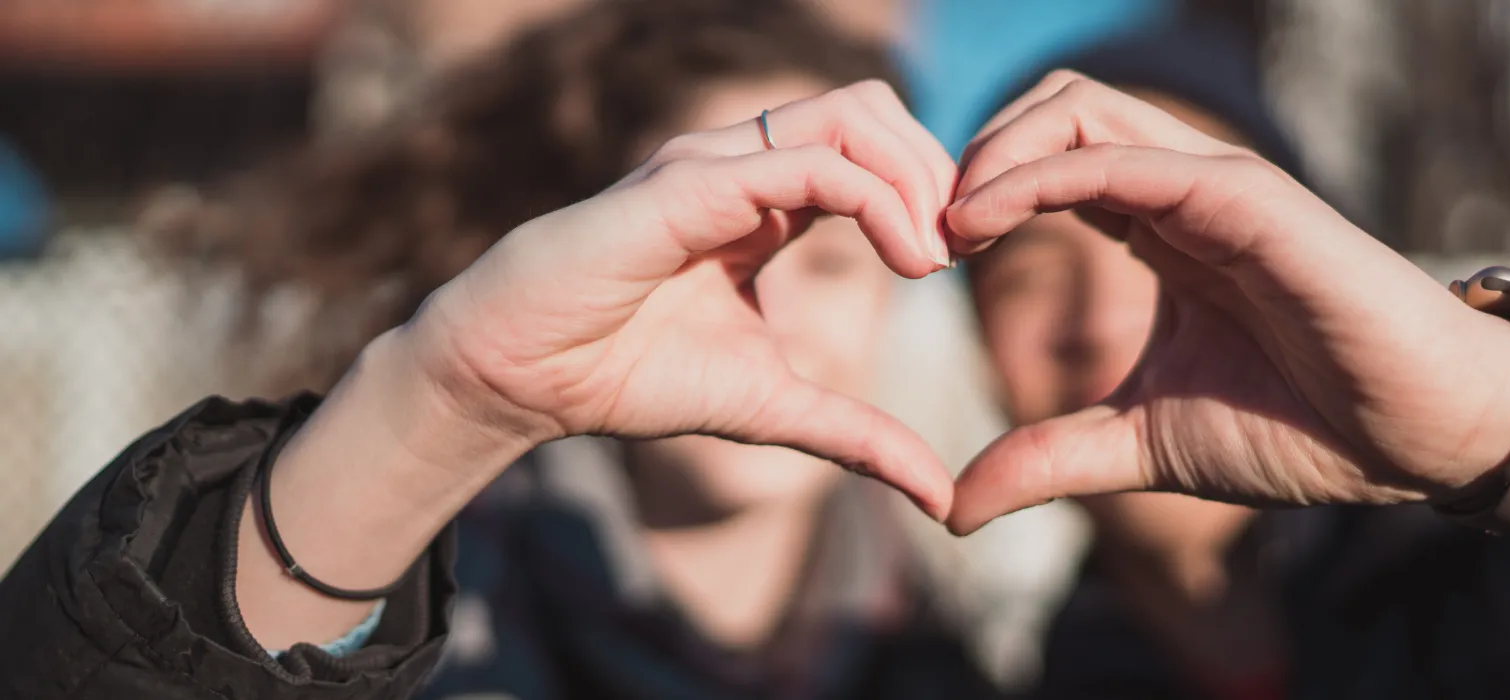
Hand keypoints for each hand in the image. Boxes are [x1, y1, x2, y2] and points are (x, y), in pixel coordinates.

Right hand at [240, 81, 962, 649]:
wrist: (521, 379)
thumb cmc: (628, 376)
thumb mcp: (773, 409)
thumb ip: (858, 437)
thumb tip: (941, 498)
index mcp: (765, 199)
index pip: (873, 150)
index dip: (932, 192)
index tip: (965, 262)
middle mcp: (744, 164)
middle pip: (873, 110)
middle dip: (937, 170)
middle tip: (965, 248)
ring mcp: (715, 163)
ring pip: (849, 115)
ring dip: (915, 176)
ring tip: (935, 255)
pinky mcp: (689, 184)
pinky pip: (807, 163)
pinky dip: (876, 199)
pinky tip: (906, 260)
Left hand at [943, 72, 1509, 533]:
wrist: (1417, 437)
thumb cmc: (1304, 427)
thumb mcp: (1144, 444)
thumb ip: (1052, 457)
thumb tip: (954, 505)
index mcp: (1159, 229)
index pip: (1047, 163)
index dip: (975, 193)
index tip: (920, 258)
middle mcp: (1181, 191)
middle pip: (1053, 109)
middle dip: (972, 153)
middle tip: (920, 232)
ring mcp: (1214, 185)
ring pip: (1079, 108)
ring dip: (992, 151)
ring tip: (945, 225)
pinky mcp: (1244, 198)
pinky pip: (1122, 159)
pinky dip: (1040, 174)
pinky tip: (984, 221)